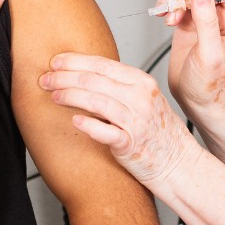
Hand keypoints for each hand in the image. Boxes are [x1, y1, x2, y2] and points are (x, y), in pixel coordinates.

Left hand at [40, 53, 202, 190]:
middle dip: (65, 77)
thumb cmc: (158, 132)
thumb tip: (84, 75)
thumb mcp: (145, 99)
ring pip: (97, 101)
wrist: (178, 163)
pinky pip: (106, 132)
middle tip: (46, 79)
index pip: (102, 64)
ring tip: (54, 96)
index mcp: (142, 83)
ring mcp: (137, 121)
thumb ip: (120, 86)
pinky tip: (75, 121)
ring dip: (70, 96)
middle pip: (95, 80)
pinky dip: (89, 125)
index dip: (75, 61)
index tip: (56, 62)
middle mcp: (140, 98)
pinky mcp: (131, 145)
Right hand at [156, 0, 224, 120]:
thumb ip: (207, 24)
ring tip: (167, 17)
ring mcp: (204, 16)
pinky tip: (164, 17)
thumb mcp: (209, 56)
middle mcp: (221, 15)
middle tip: (175, 8)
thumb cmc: (209, 85)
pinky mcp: (188, 21)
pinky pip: (177, 0)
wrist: (195, 100)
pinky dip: (167, 3)